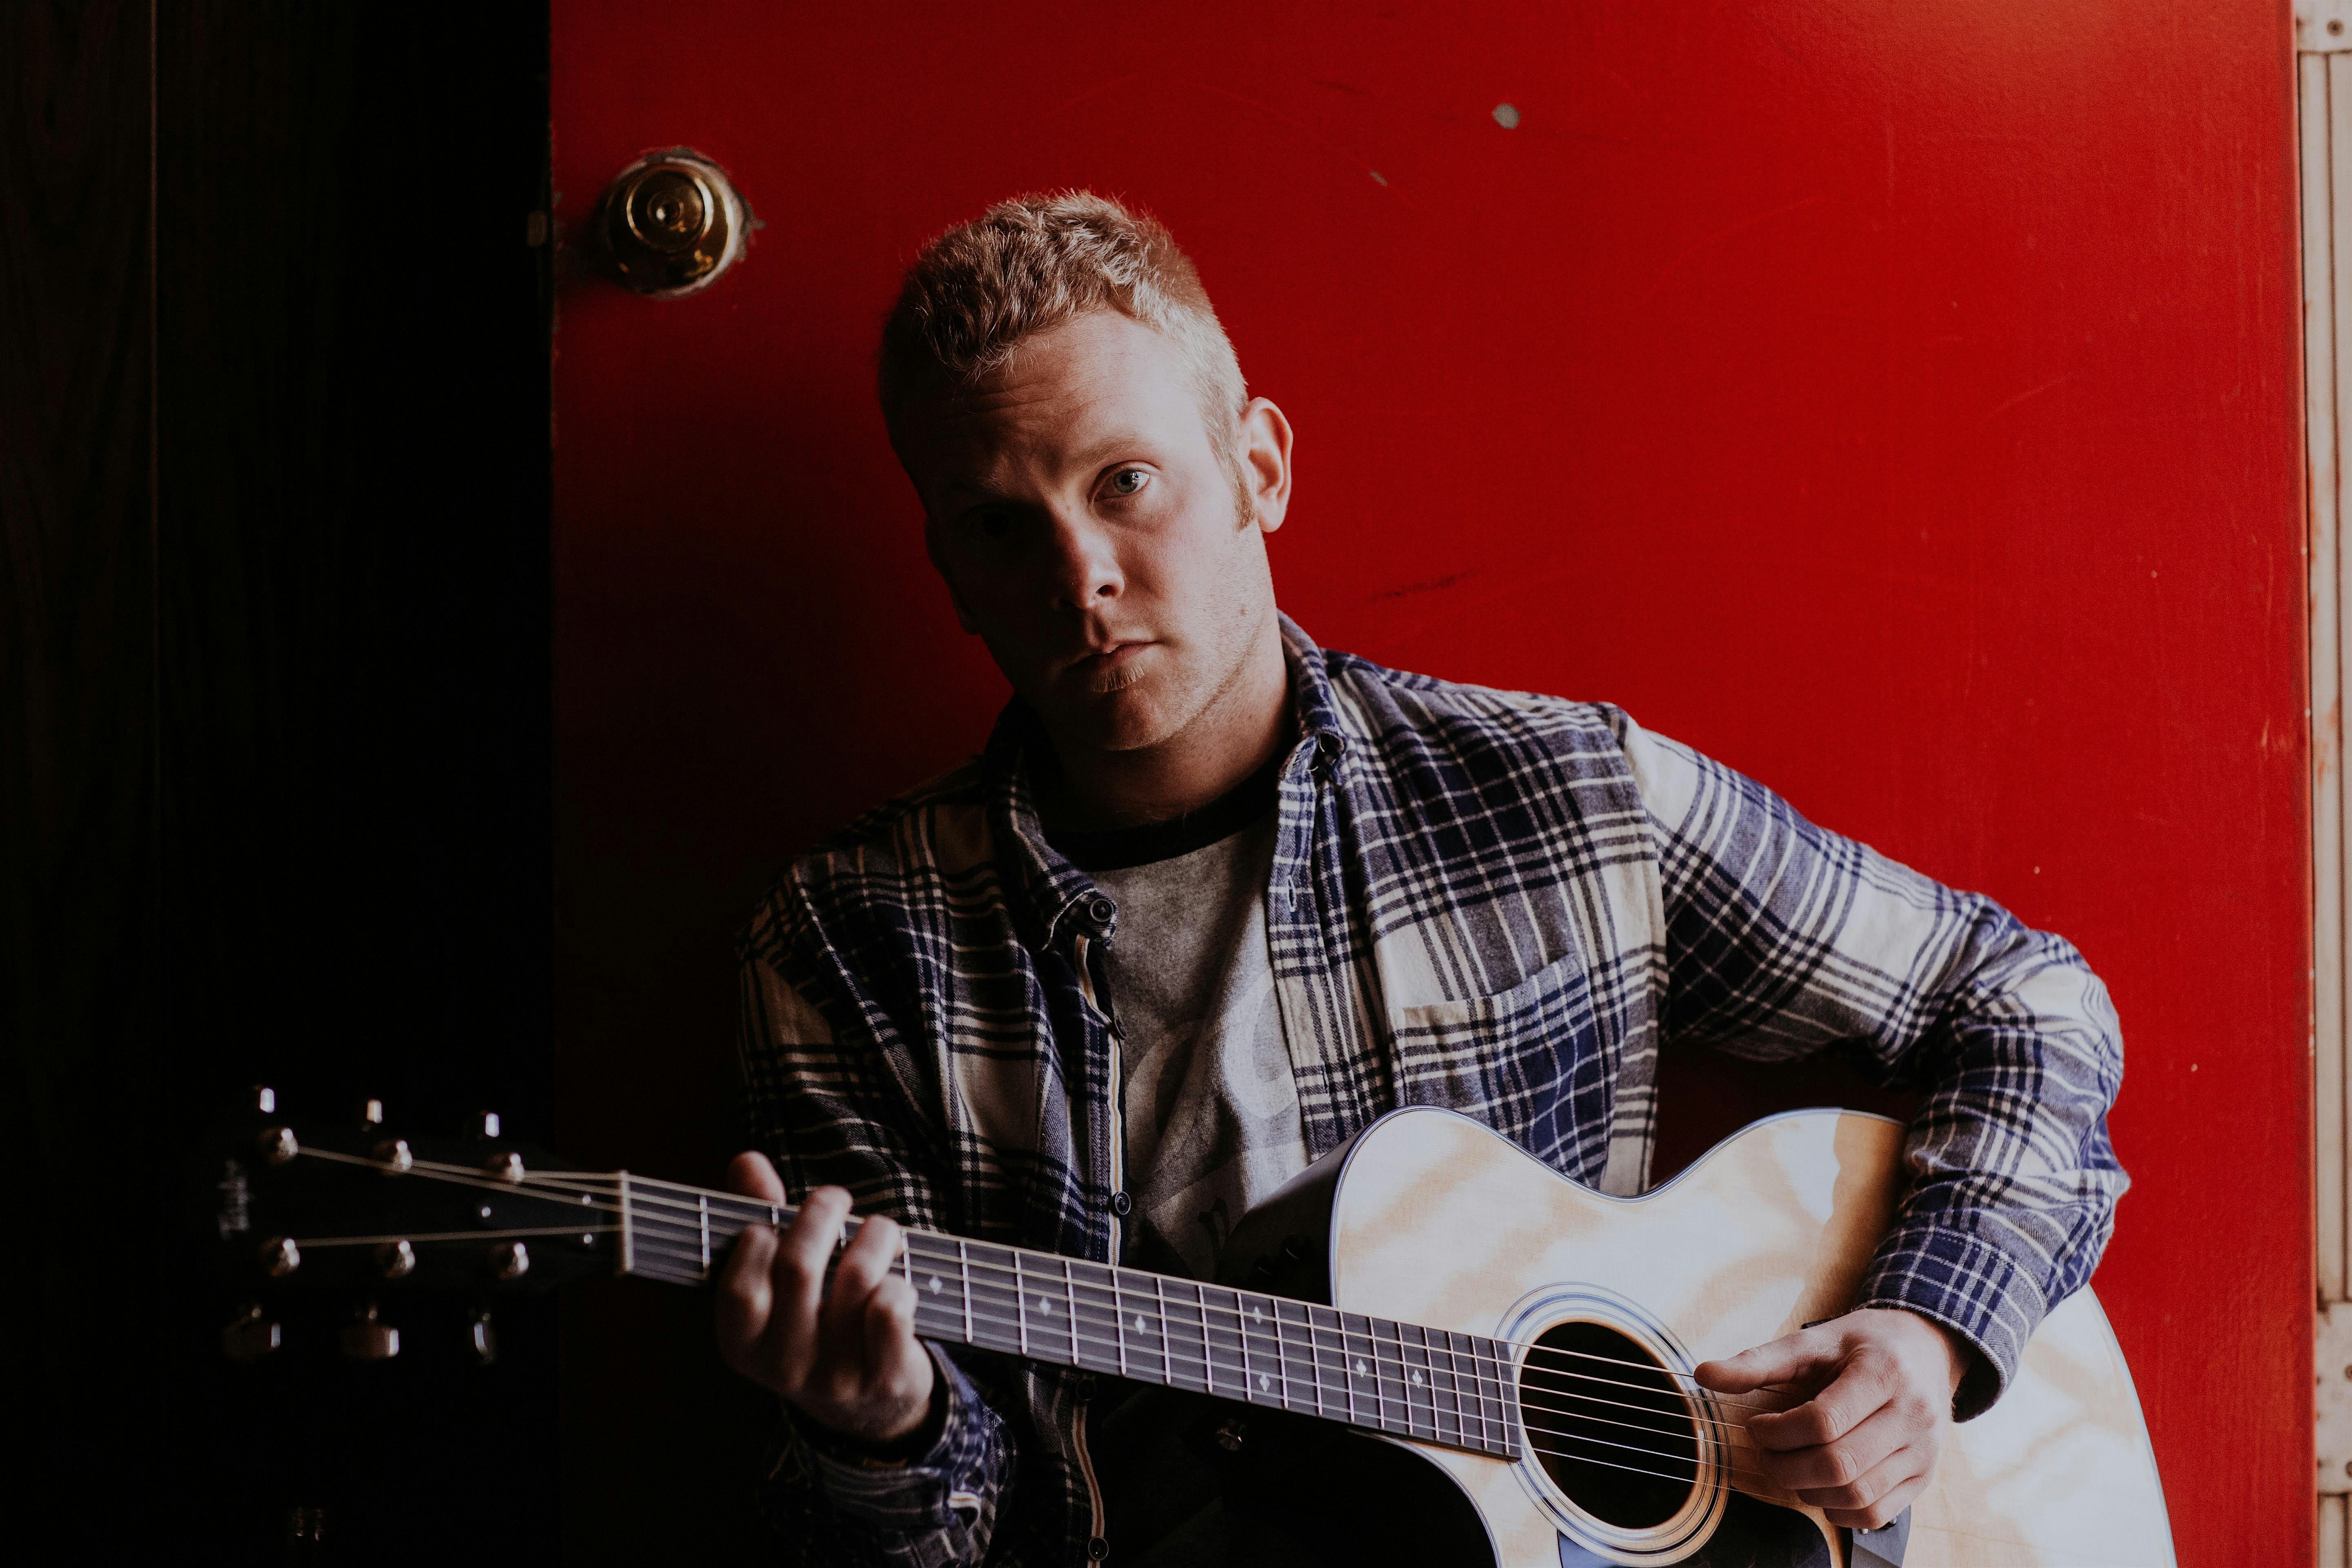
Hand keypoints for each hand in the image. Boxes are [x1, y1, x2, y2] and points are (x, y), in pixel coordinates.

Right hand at [715, 1152, 935, 1447]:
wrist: (870, 1408)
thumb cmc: (817, 1324)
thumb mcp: (781, 1285)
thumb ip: (761, 1220)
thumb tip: (746, 1160)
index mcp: (744, 1346)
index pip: (740, 1288)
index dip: (759, 1239)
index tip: (776, 1220)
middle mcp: (783, 1369)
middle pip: (799, 1268)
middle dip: (820, 1212)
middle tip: (834, 1197)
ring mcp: (835, 1378)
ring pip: (855, 1278)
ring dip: (874, 1235)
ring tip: (879, 1229)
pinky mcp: (884, 1378)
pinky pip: (891, 1308)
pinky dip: (899, 1279)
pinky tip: (897, 1279)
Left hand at [1692, 1308, 1965, 1529]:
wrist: (1926, 1348)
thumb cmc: (1861, 1345)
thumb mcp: (1812, 1340)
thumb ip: (1758, 1361)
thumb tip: (1703, 1374)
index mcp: (1882, 1373)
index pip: (1823, 1422)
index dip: (1777, 1432)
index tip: (1756, 1425)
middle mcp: (1912, 1415)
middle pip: (1838, 1464)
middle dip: (1786, 1466)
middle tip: (1767, 1452)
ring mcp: (1922, 1451)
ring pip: (1857, 1495)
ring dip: (1808, 1490)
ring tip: (1791, 1465)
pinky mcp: (1923, 1477)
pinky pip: (1876, 1512)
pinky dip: (1838, 1509)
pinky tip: (1820, 1485)